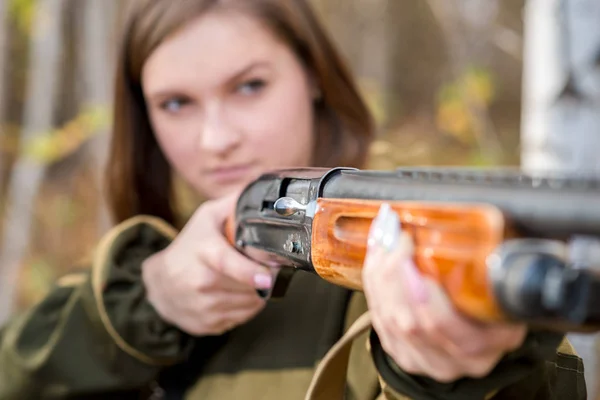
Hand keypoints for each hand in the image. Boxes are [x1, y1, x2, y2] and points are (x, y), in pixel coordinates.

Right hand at [142, 193, 272, 335]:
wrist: (159, 284)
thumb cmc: (189, 247)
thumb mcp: (206, 218)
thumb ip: (235, 205)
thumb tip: (265, 192)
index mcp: (203, 251)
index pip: (226, 263)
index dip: (250, 272)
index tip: (267, 277)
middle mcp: (200, 282)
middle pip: (248, 287)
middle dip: (263, 279)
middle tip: (262, 268)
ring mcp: (202, 307)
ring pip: (249, 305)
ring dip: (257, 294)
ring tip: (249, 281)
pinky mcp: (206, 325)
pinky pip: (241, 319)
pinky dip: (245, 308)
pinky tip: (236, 294)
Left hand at [362, 204, 526, 382]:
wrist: (482, 332)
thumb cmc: (496, 299)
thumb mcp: (504, 286)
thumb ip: (488, 266)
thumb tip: (467, 221)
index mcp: (489, 343)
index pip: (447, 325)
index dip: (422, 290)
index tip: (410, 247)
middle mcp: (458, 359)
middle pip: (412, 321)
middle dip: (394, 273)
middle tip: (392, 235)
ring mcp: (427, 360)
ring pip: (391, 320)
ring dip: (380, 274)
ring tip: (382, 239)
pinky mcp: (403, 354)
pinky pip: (379, 318)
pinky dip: (374, 284)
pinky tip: (377, 257)